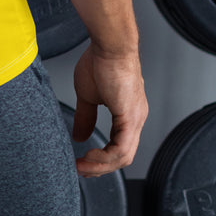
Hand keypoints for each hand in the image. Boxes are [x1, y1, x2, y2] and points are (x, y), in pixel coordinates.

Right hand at [71, 45, 146, 177]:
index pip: (119, 146)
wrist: (109, 45)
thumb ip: (85, 117)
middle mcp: (136, 119)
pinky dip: (106, 157)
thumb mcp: (87, 95)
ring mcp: (136, 119)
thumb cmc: (100, 61)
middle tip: (81, 170)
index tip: (82, 162)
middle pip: (122, 157)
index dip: (101, 158)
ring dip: (101, 165)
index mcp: (127, 114)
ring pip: (123, 156)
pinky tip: (90, 156)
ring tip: (83, 166)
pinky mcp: (131, 117)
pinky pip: (122, 148)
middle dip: (100, 167)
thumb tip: (79, 136)